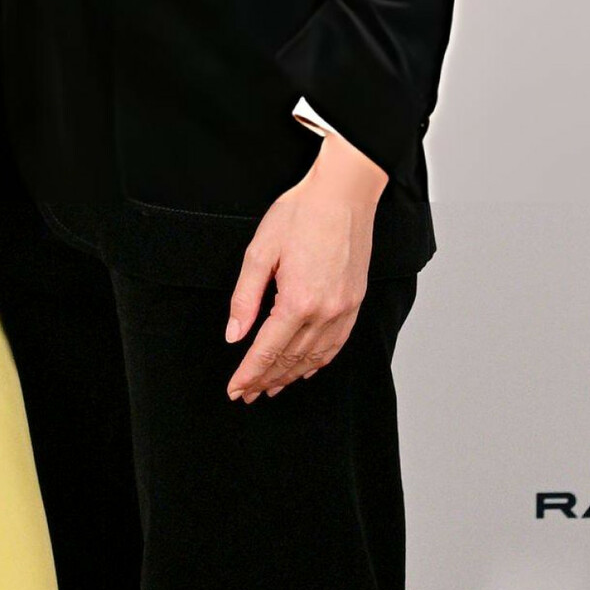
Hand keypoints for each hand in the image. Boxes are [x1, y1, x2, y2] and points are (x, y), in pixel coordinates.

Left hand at [225, 133, 386, 402]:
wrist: (343, 194)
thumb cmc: (301, 214)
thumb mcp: (260, 250)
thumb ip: (245, 297)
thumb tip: (234, 334)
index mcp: (297, 301)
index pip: (266, 350)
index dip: (248, 374)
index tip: (234, 390)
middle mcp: (324, 312)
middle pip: (290, 360)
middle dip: (265, 380)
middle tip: (246, 394)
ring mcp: (344, 310)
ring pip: (314, 358)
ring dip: (290, 376)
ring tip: (271, 388)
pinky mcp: (355, 302)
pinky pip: (336, 345)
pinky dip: (319, 363)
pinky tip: (307, 369)